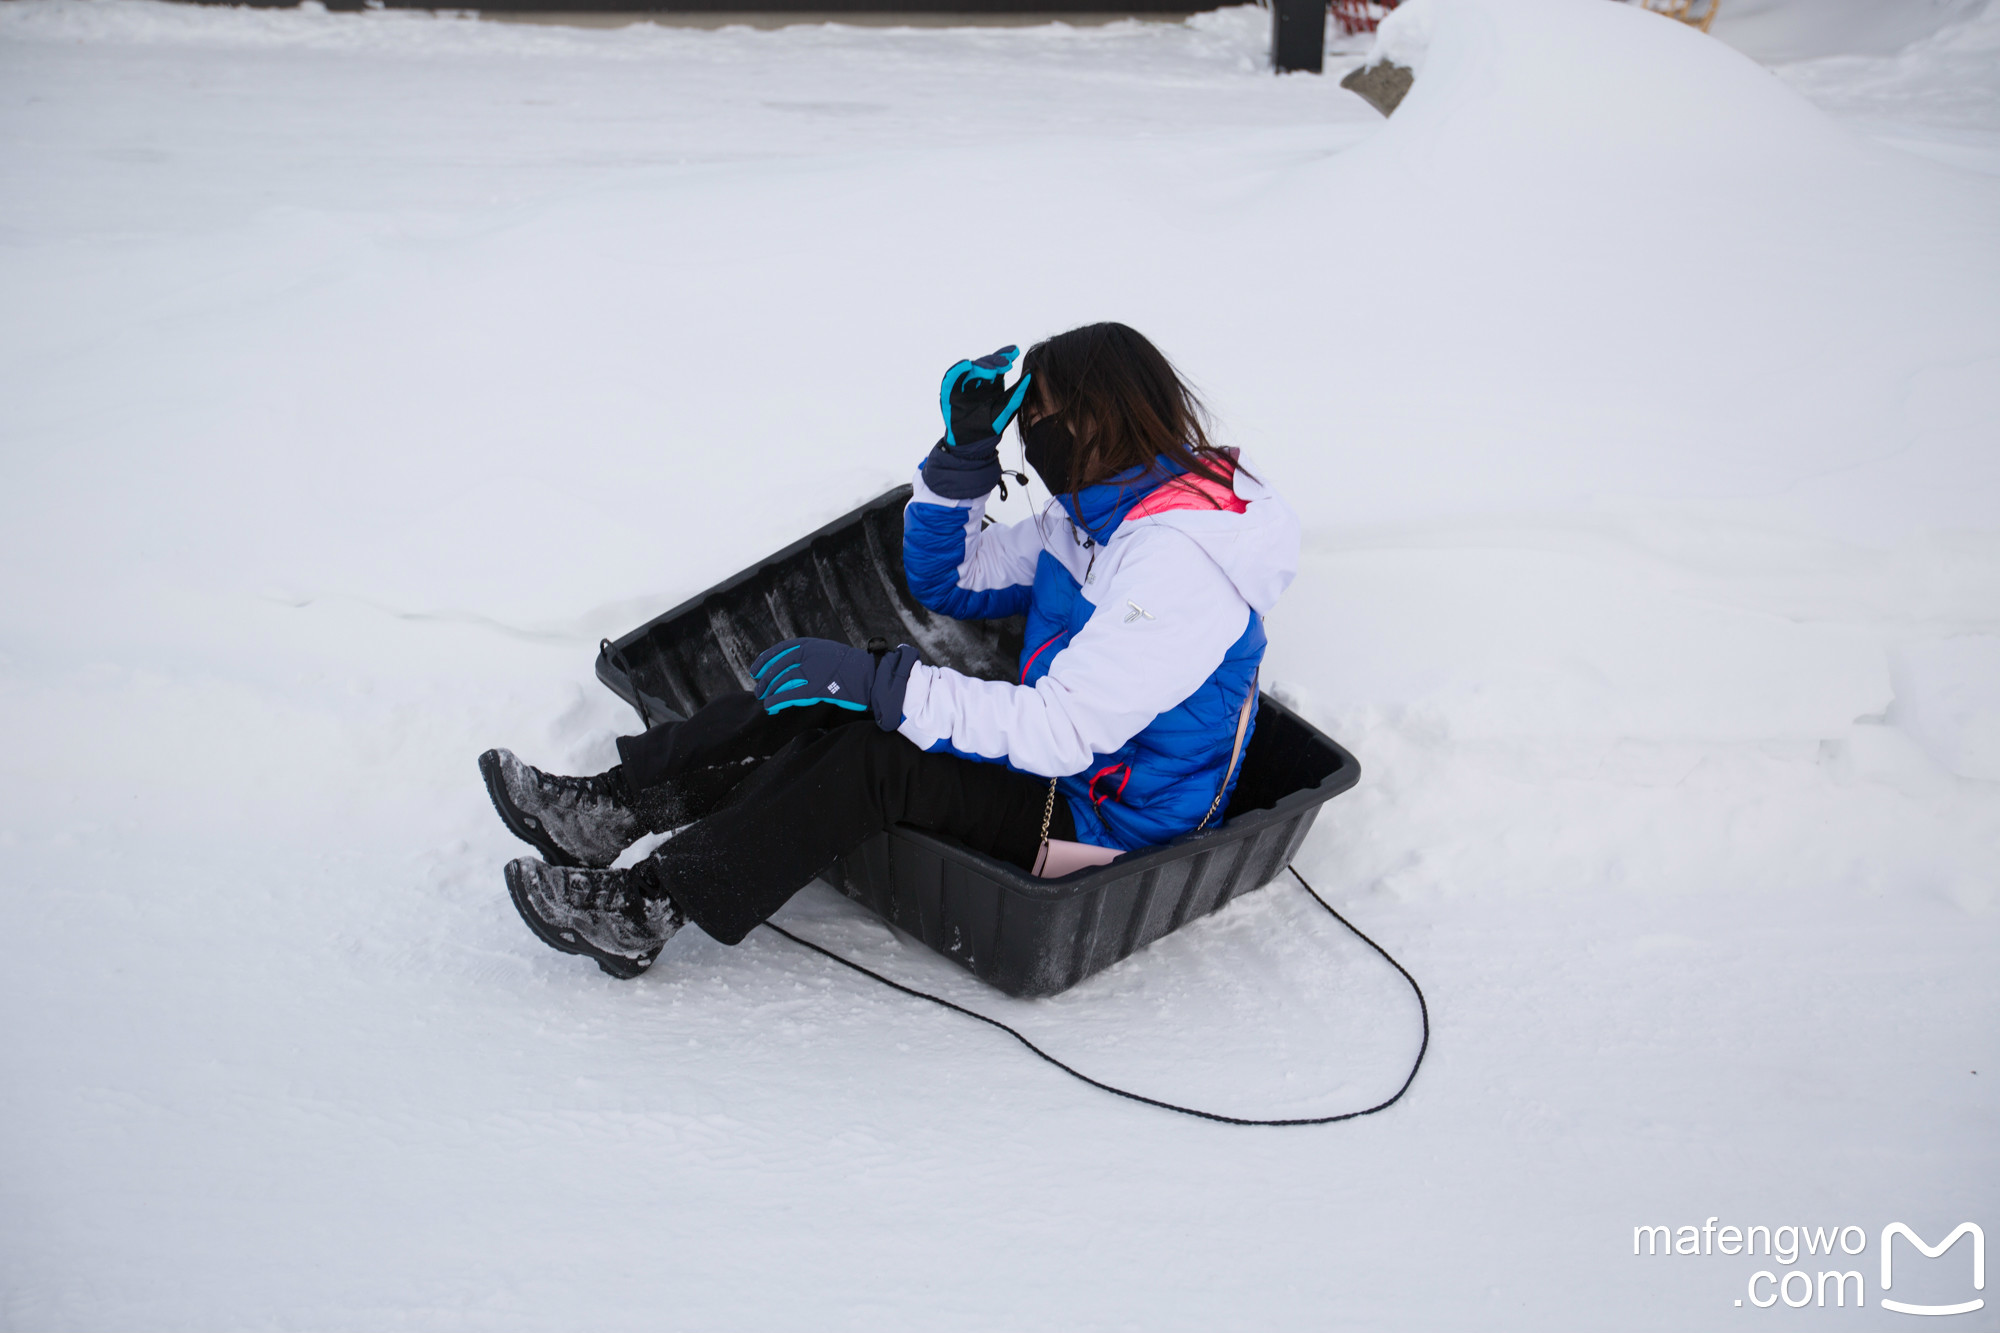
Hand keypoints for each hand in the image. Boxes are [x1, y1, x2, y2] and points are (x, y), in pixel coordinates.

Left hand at [750, 638, 921, 730]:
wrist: (872, 677)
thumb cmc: (853, 669)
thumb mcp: (830, 654)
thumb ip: (812, 657)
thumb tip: (793, 667)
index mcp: (812, 645)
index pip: (781, 650)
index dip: (765, 661)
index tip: (756, 670)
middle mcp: (810, 655)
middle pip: (779, 667)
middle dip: (766, 680)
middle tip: (760, 690)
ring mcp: (813, 670)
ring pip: (782, 681)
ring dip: (770, 691)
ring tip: (765, 701)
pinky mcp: (817, 687)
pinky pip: (791, 694)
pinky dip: (778, 700)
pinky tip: (771, 706)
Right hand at [940, 345, 1031, 448]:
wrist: (973, 442)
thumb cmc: (991, 426)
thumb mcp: (1007, 408)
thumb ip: (1017, 392)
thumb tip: (1030, 374)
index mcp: (992, 383)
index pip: (998, 365)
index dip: (1005, 355)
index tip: (1015, 351)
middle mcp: (977, 381)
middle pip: (985, 364)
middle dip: (995, 360)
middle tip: (1006, 363)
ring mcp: (963, 385)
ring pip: (971, 368)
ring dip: (981, 366)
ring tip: (992, 370)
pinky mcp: (950, 391)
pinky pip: (953, 376)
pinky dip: (958, 369)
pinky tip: (967, 365)